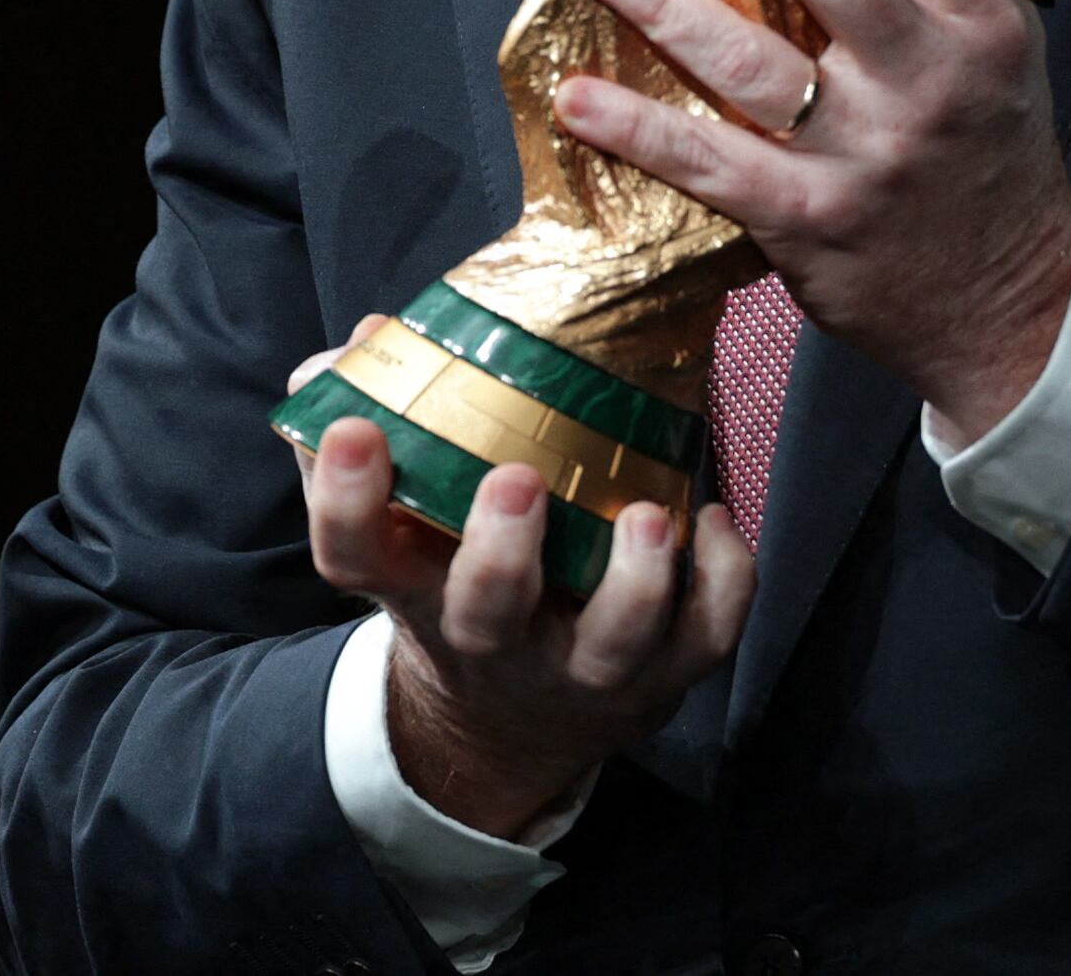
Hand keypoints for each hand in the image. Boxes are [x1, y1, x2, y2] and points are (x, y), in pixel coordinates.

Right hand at [288, 326, 752, 838]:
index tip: (357, 429)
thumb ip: (372, 434)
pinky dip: (725, 582)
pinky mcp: (661, 677)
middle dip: (500, 551)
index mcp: (415, 591)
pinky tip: (717, 519)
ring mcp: (581, 667)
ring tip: (647, 517)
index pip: (354, 558)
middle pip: (485, 612)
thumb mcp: (397, 531)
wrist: (506, 731)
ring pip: (610, 642)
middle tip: (516, 478)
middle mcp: (493, 640)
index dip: (346, 500)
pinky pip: (704, 640)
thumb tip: (367, 340)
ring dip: (634, 582)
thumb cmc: (452, 588)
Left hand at [549, 0, 1070, 445]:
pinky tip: (578, 98)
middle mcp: (926, 84)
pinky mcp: (808, 223)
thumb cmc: (992, 159)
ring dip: (669, 7)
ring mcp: (864, 156)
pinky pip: (710, 167)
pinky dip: (638, 131)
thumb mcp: (1002, 58)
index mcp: (982, 29)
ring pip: (753, 67)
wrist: (1011, 312)